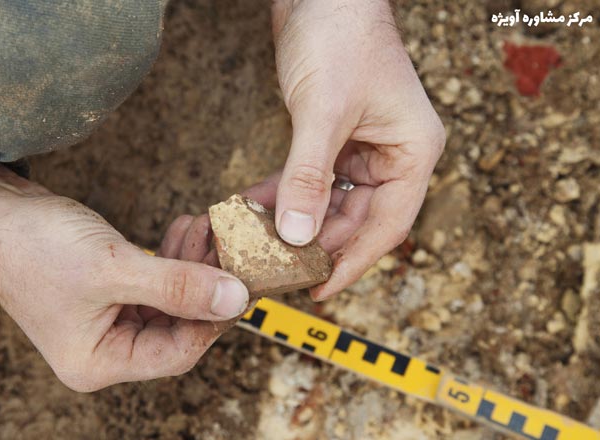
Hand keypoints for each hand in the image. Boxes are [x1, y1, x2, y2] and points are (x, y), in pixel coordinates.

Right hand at [0, 165, 249, 390]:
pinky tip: (184, 230)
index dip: (213, 320)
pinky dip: (171, 258)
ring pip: (169, 300)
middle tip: (225, 247)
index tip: (241, 283)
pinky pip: (154, 281)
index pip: (176, 353)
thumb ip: (176, 286)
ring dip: (191, 266)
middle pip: (177, 326)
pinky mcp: (108, 289)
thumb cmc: (32, 246)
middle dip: (204, 285)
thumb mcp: (112, 267)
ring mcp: (106, 318)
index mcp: (99, 361)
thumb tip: (234, 299)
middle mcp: (104, 347)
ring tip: (204, 229)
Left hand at [271, 0, 445, 299]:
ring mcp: (364, 146)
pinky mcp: (335, 136)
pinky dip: (288, 192)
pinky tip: (258, 206)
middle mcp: (393, 154)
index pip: (387, 224)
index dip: (353, 262)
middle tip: (277, 269)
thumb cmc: (339, 37)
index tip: (319, 290)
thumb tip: (296, 236)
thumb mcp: (322, 112)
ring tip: (260, 241)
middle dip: (315, 242)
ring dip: (296, 219)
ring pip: (331, 201)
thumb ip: (308, 176)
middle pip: (357, 218)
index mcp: (413, 152)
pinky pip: (313, 178)